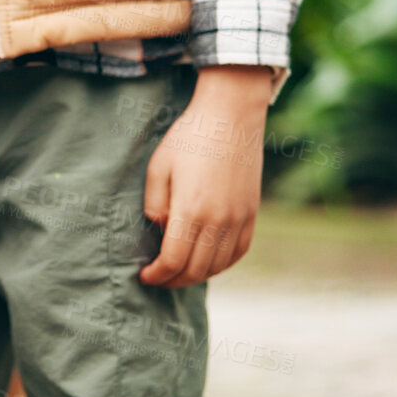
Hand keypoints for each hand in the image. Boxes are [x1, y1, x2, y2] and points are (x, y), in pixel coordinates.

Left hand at [138, 65, 274, 288]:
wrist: (231, 116)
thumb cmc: (189, 138)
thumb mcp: (159, 167)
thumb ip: (155, 205)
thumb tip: (161, 230)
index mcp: (191, 210)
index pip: (173, 261)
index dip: (156, 275)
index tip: (144, 276)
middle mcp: (219, 220)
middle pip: (195, 270)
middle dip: (173, 280)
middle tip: (158, 278)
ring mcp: (239, 219)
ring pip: (218, 266)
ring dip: (196, 276)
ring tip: (178, 273)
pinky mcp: (252, 213)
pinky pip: (239, 252)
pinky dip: (222, 265)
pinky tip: (207, 263)